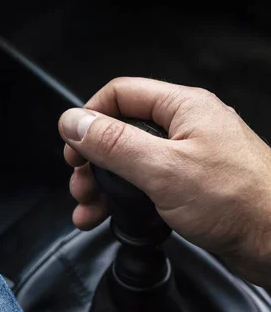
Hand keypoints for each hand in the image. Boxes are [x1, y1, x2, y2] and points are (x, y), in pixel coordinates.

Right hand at [58, 77, 270, 285]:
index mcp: (183, 109)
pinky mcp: (192, 188)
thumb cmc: (238, 202)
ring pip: (132, 162)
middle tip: (81, 185)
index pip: (121, 94)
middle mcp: (187, 129)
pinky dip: (126, 200)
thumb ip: (114, 144)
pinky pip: (148, 186)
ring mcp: (190, 159)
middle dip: (94, 160)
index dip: (90, 117)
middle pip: (123, 131)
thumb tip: (75, 122)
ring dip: (105, 185)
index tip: (72, 145)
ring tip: (89, 209)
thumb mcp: (163, 169)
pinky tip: (112, 217)